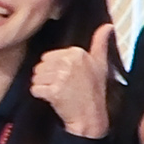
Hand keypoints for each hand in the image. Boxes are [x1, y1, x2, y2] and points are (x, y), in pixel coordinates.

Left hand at [30, 23, 120, 139]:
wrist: (92, 117)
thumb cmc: (94, 92)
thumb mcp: (100, 64)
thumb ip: (100, 43)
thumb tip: (108, 26)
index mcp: (77, 52)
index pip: (49, 57)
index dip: (55, 70)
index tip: (68, 79)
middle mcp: (69, 61)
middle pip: (41, 66)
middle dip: (47, 78)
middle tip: (63, 88)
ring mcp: (62, 76)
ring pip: (36, 77)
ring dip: (44, 87)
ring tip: (59, 94)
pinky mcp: (54, 90)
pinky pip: (35, 89)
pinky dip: (41, 96)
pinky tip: (54, 100)